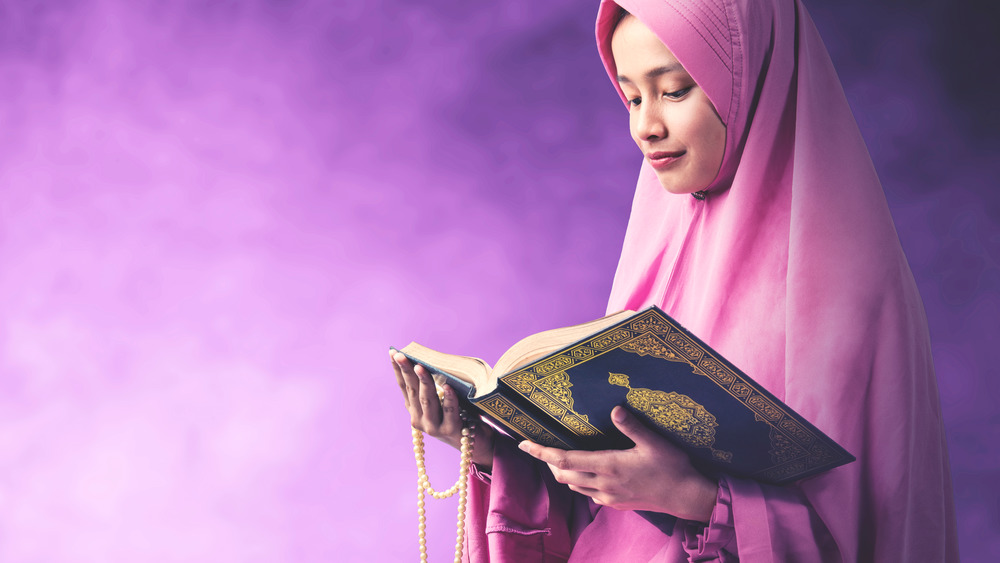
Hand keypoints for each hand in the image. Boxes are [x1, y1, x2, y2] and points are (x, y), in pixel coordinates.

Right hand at [391, 351, 494, 468]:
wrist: (477, 444)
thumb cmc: (461, 415)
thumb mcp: (443, 401)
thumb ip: (436, 386)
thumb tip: (434, 362)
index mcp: (415, 410)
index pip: (404, 386)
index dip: (398, 370)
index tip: (393, 352)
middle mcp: (420, 419)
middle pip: (413, 391)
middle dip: (407, 371)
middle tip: (402, 356)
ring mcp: (433, 427)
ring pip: (427, 401)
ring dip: (424, 382)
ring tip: (421, 367)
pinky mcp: (450, 431)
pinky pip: (449, 412)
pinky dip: (448, 399)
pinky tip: (447, 387)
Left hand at [518, 406, 716, 521]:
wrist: (686, 497)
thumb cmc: (673, 467)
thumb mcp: (655, 442)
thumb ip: (632, 426)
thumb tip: (614, 409)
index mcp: (609, 466)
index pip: (564, 460)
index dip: (541, 452)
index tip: (523, 444)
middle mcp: (604, 484)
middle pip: (563, 475)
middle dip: (548, 462)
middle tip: (542, 447)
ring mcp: (609, 497)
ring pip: (574, 486)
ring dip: (563, 473)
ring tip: (561, 458)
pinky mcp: (616, 504)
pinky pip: (589, 494)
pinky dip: (580, 483)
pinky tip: (587, 473)